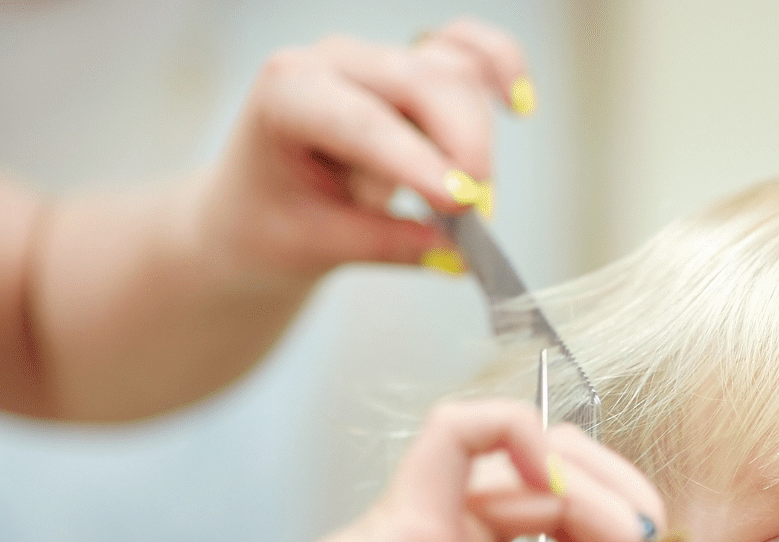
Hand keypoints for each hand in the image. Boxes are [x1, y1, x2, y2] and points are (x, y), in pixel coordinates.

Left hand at [198, 18, 532, 281]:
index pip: (362, 121)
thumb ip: (384, 245)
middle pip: (422, 82)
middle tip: (478, 216)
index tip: (462, 203)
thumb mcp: (315, 246)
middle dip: (462, 146)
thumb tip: (455, 254)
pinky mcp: (414, 69)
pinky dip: (500, 66)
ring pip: (453, 73)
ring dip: (475, 137)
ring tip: (464, 200)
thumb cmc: (272, 222)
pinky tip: (518, 104)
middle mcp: (335, 63)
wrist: (259, 206)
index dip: (417, 160)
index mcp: (288, 94)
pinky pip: (468, 51)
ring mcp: (379, 60)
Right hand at [209, 400, 691, 541]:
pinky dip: (526, 438)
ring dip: (608, 488)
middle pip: (562, 476)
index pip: (558, 521)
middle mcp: (445, 534)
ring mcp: (425, 517)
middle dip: (633, 512)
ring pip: (535, 450)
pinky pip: (468, 431)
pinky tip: (567, 492)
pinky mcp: (403, 513)